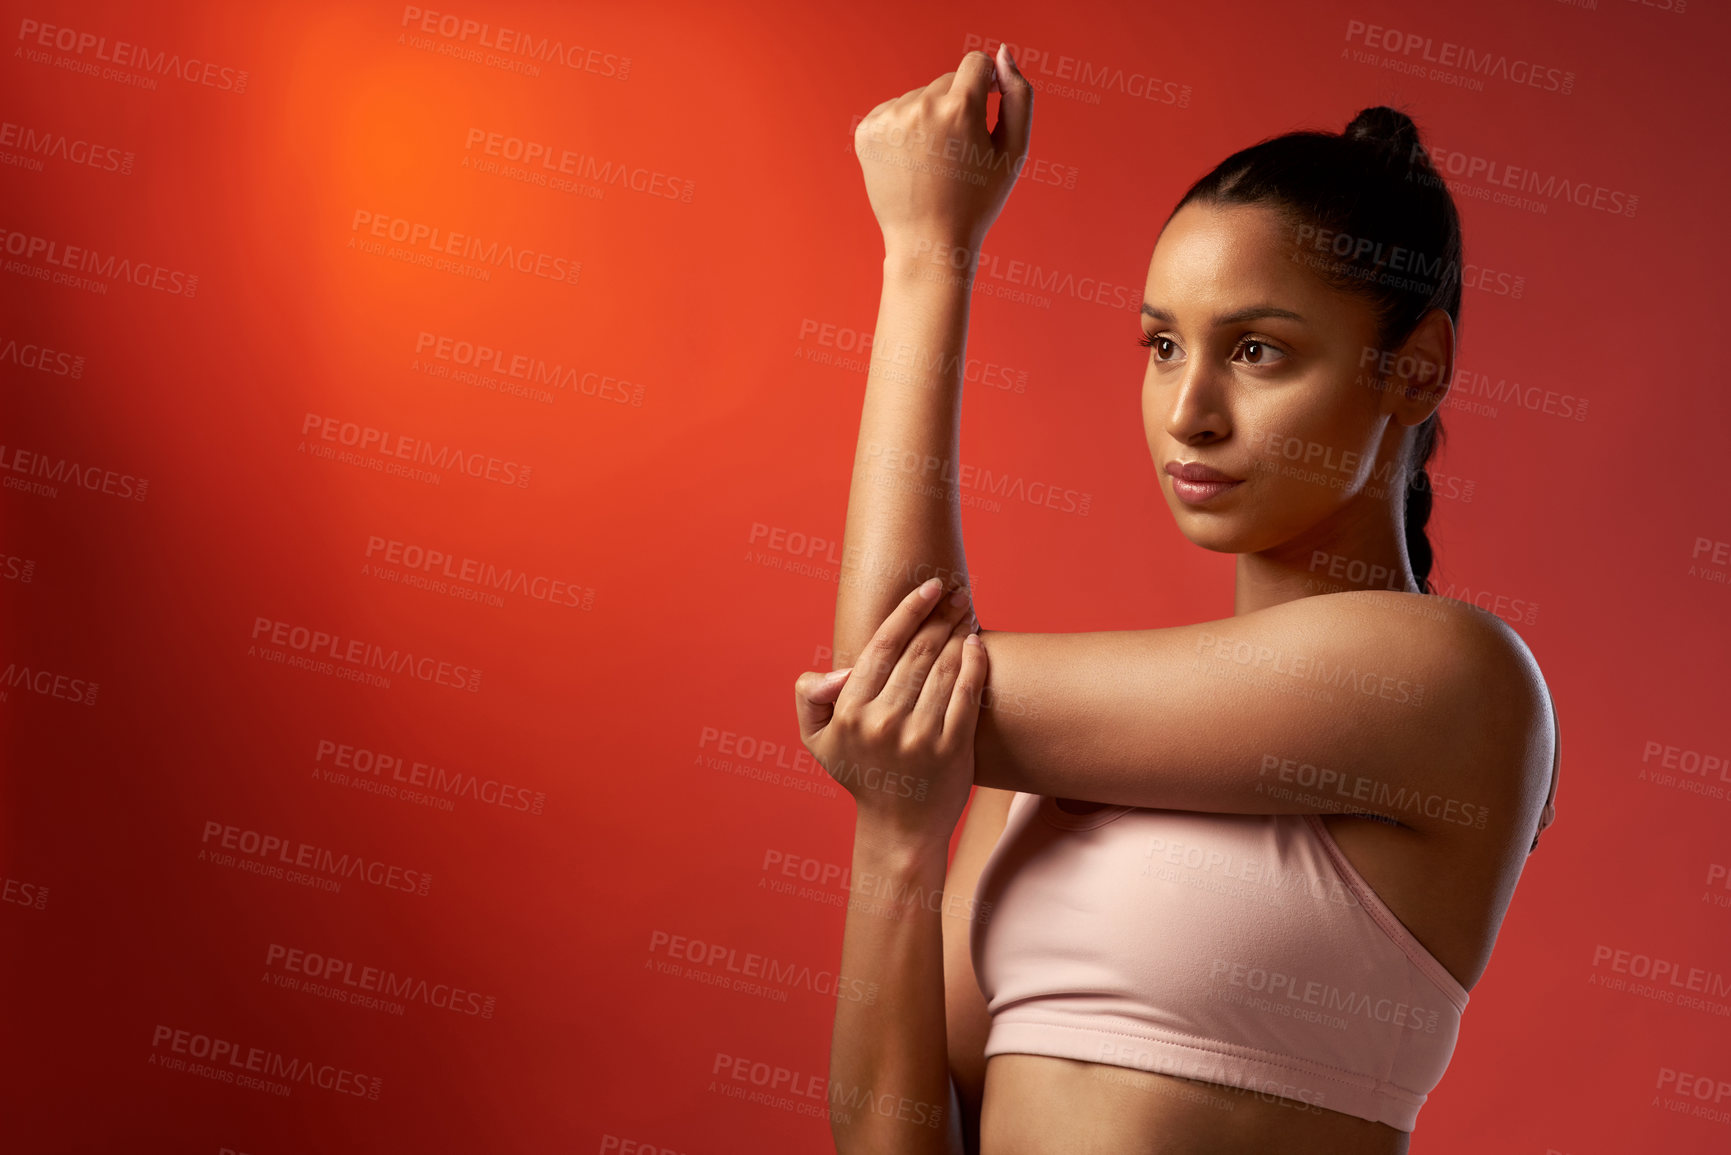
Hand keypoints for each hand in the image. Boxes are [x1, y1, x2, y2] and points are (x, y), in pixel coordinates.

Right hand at [794, 579, 987, 844]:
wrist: (899, 829)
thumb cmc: (860, 774)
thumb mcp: (817, 740)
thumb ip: (810, 698)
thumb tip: (836, 672)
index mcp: (851, 712)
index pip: (882, 646)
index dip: (908, 611)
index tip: (927, 587)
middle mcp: (885, 721)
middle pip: (918, 652)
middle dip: (939, 614)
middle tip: (955, 592)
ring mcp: (921, 735)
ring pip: (944, 668)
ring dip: (958, 632)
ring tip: (966, 611)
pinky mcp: (952, 749)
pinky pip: (966, 695)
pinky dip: (974, 665)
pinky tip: (977, 644)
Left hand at [852, 44, 1032, 256]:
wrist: (927, 242)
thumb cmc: (977, 200)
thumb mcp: (1013, 151)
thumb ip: (1019, 95)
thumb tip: (1003, 53)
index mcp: (960, 108)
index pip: (977, 62)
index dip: (986, 84)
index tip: (985, 110)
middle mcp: (920, 106)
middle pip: (947, 81)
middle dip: (958, 107)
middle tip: (958, 155)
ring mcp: (889, 118)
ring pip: (920, 96)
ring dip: (930, 119)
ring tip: (934, 162)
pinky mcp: (866, 130)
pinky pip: (895, 111)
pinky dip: (905, 130)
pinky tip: (912, 161)